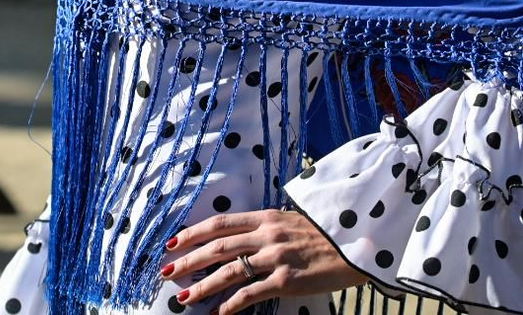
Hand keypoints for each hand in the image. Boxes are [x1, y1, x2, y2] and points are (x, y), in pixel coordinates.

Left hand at [160, 209, 368, 314]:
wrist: (357, 244)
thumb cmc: (325, 234)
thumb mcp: (292, 221)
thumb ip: (265, 227)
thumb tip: (237, 237)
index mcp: (266, 217)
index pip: (220, 223)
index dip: (193, 233)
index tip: (172, 242)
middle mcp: (267, 235)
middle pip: (217, 247)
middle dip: (188, 261)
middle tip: (166, 272)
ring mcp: (276, 257)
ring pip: (229, 272)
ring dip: (202, 286)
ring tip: (183, 298)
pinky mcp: (287, 280)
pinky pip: (251, 294)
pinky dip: (230, 305)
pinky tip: (217, 314)